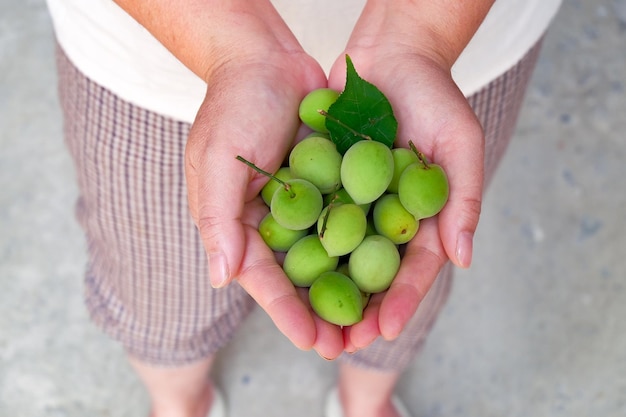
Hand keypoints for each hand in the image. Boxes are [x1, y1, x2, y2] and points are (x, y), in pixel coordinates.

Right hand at [185, 44, 350, 358]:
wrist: (267, 58)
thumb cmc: (234, 104)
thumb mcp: (216, 159)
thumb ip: (217, 218)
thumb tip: (220, 278)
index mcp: (237, 225)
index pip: (263, 278)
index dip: (286, 312)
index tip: (313, 342)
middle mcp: (272, 222)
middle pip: (300, 278)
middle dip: (322, 314)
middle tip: (347, 347)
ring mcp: (304, 205)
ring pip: (329, 258)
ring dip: (349, 290)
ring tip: (373, 324)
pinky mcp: (331, 185)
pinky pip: (350, 220)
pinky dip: (365, 245)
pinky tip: (389, 269)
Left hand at [328, 3, 487, 349]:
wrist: (389, 53)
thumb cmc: (433, 95)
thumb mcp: (459, 141)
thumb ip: (462, 199)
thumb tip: (461, 259)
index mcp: (421, 215)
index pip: (413, 268)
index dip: (401, 301)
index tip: (383, 331)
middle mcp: (384, 215)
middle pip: (370, 273)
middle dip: (357, 310)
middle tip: (340, 344)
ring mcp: (353, 201)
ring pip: (337, 255)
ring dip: (323, 290)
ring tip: (308, 324)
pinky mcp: (323, 181)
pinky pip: (310, 217)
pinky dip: (297, 243)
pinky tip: (280, 271)